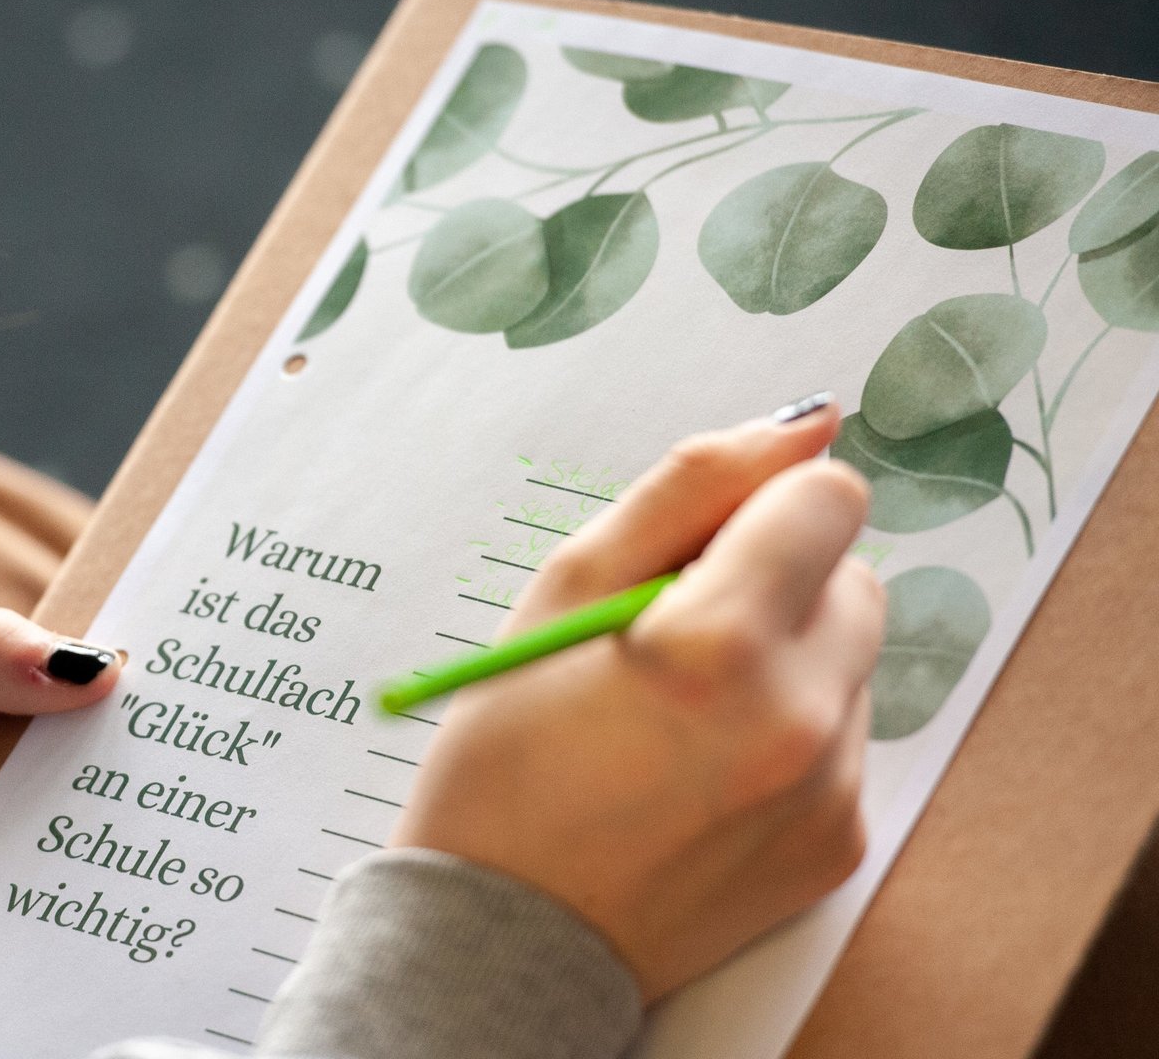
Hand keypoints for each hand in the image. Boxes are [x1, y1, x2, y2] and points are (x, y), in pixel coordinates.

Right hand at [392, 402, 882, 1000]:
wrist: (502, 933)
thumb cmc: (507, 754)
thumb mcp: (565, 589)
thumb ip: (689, 488)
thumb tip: (805, 424)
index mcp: (718, 640)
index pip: (829, 498)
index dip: (761, 507)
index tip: (703, 548)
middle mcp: (796, 717)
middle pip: (854, 576)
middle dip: (778, 584)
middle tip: (676, 637)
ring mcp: (827, 789)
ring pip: (850, 661)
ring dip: (786, 661)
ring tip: (683, 715)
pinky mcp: (839, 845)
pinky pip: (843, 743)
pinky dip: (787, 737)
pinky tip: (702, 771)